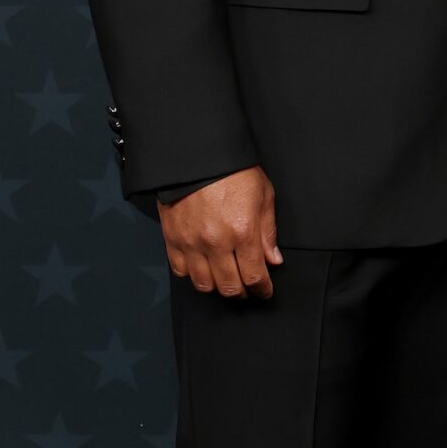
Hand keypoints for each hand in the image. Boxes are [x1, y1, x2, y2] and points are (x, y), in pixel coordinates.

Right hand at [158, 165, 282, 297]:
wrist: (196, 154)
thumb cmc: (232, 171)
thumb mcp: (263, 195)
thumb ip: (268, 232)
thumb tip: (273, 260)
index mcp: (243, 232)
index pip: (255, 277)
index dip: (262, 289)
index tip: (265, 291)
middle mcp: (216, 242)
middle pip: (229, 287)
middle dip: (242, 292)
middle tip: (246, 287)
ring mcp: (191, 243)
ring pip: (203, 284)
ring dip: (217, 287)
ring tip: (224, 279)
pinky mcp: (172, 238)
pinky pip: (180, 270)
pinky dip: (192, 274)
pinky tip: (202, 267)